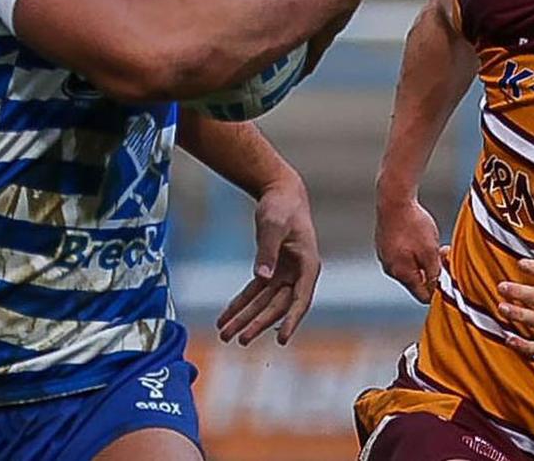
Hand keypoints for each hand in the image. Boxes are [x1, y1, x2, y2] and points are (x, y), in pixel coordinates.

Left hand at [217, 181, 320, 346]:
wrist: (280, 192)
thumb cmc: (282, 206)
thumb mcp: (274, 224)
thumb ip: (268, 251)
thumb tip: (262, 277)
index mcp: (308, 266)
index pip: (300, 300)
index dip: (291, 321)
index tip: (282, 340)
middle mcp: (298, 275)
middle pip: (277, 306)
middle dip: (258, 324)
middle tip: (240, 341)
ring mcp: (284, 275)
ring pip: (263, 303)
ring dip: (244, 319)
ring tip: (225, 335)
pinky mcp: (270, 270)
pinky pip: (253, 292)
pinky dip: (239, 304)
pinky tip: (226, 317)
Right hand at [376, 196, 442, 302]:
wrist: (393, 200)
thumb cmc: (413, 225)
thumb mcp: (430, 251)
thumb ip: (435, 273)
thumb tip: (438, 288)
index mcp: (402, 274)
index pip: (422, 296)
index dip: (438, 291)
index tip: (449, 276)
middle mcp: (390, 268)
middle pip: (417, 281)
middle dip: (432, 270)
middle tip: (443, 253)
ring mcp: (384, 256)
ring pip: (409, 267)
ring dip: (423, 259)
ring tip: (432, 242)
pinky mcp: (383, 245)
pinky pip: (401, 256)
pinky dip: (412, 251)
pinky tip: (418, 235)